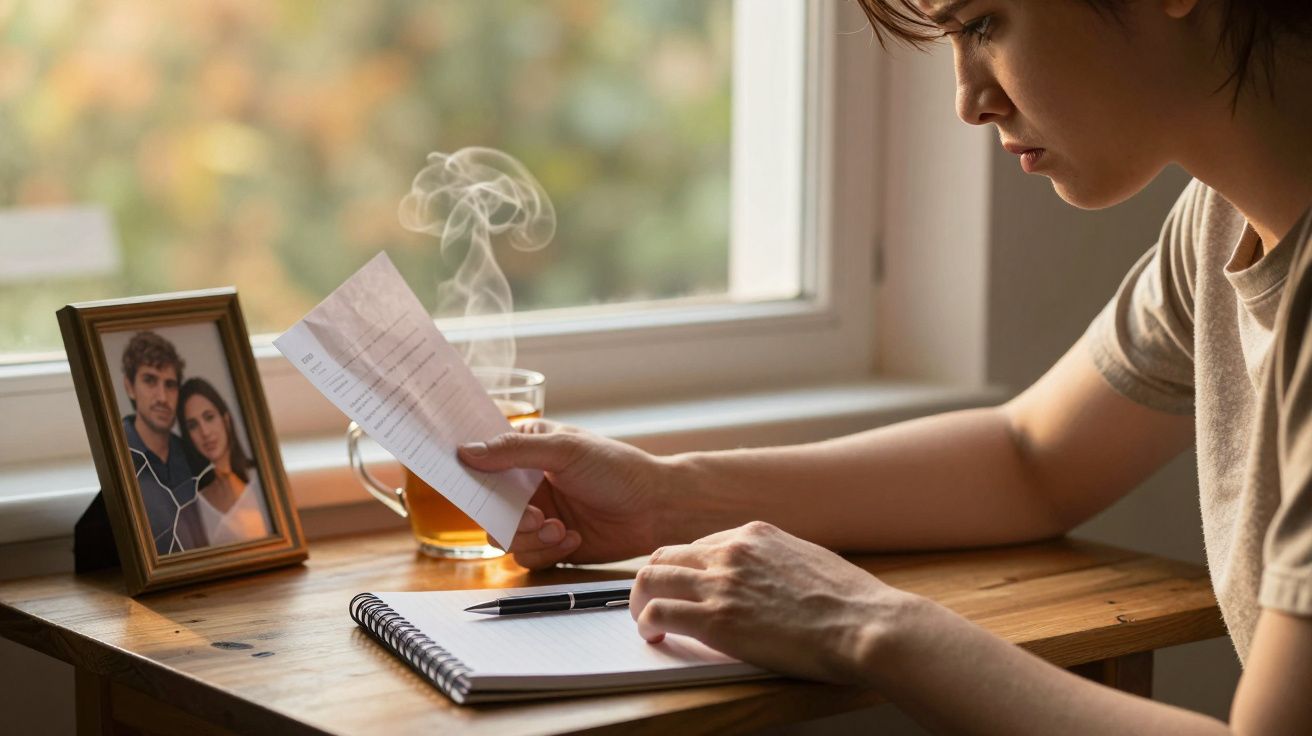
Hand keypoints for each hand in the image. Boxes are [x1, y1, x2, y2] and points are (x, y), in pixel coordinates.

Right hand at [458, 420, 668, 568]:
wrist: (656, 509)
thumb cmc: (617, 468)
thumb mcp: (565, 450)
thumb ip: (514, 451)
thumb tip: (465, 451)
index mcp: (527, 449)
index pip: (482, 459)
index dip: (469, 472)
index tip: (463, 486)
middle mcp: (528, 483)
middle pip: (488, 507)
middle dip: (509, 518)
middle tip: (537, 517)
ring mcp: (539, 515)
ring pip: (505, 537)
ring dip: (531, 538)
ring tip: (561, 530)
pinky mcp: (551, 544)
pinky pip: (528, 557)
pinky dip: (548, 552)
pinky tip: (574, 539)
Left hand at [629, 521, 913, 684]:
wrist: (864, 624)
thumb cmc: (850, 601)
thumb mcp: (808, 559)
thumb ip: (776, 562)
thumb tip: (766, 577)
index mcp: (755, 534)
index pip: (699, 544)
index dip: (686, 569)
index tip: (683, 585)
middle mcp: (731, 551)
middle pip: (666, 555)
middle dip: (654, 579)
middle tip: (651, 600)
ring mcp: (721, 583)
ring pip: (651, 579)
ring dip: (641, 600)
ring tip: (644, 619)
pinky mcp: (716, 619)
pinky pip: (658, 613)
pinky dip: (646, 624)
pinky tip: (651, 635)